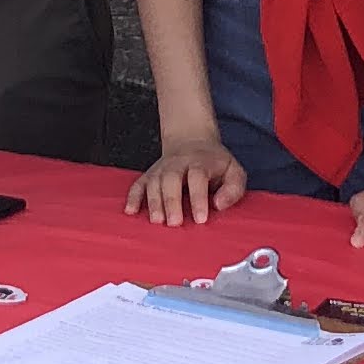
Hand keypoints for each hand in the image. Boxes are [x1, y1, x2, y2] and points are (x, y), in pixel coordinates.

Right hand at [128, 137, 246, 225]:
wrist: (192, 141)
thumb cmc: (215, 164)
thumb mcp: (234, 171)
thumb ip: (233, 189)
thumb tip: (219, 205)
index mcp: (200, 163)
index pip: (197, 178)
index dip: (198, 198)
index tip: (200, 219)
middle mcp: (177, 164)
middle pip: (171, 179)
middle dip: (171, 201)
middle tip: (175, 223)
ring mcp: (161, 169)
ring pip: (154, 183)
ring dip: (153, 202)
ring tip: (157, 221)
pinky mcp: (149, 175)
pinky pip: (138, 184)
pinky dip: (133, 197)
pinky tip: (130, 211)